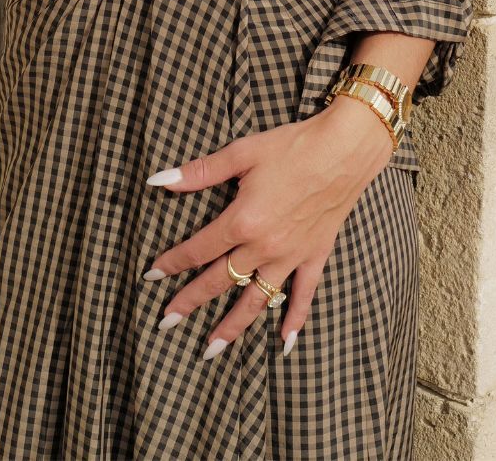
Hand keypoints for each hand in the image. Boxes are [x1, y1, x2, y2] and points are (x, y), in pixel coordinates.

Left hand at [141, 97, 392, 357]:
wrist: (344, 150)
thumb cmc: (292, 146)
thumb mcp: (241, 153)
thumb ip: (200, 172)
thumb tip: (159, 180)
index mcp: (242, 221)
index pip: (198, 249)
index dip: (172, 262)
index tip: (151, 276)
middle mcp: (264, 247)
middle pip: (220, 281)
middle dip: (191, 302)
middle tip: (166, 322)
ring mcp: (291, 256)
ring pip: (257, 300)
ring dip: (233, 326)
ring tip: (212, 348)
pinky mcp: (315, 256)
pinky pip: (304, 295)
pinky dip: (295, 319)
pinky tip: (285, 343)